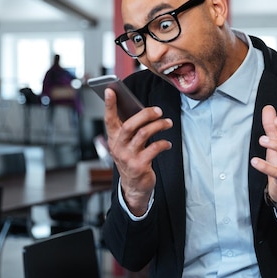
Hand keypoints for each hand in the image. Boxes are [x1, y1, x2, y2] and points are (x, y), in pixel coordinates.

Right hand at [104, 88, 172, 215]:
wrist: (133, 187)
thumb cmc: (132, 159)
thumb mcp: (127, 145)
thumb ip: (131, 129)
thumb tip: (144, 111)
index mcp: (113, 139)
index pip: (109, 119)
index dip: (109, 104)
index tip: (110, 90)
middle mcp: (118, 147)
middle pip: (130, 125)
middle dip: (146, 114)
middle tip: (158, 111)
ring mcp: (128, 157)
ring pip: (144, 134)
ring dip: (159, 126)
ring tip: (167, 123)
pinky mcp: (139, 166)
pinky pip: (154, 148)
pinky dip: (163, 143)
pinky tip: (167, 143)